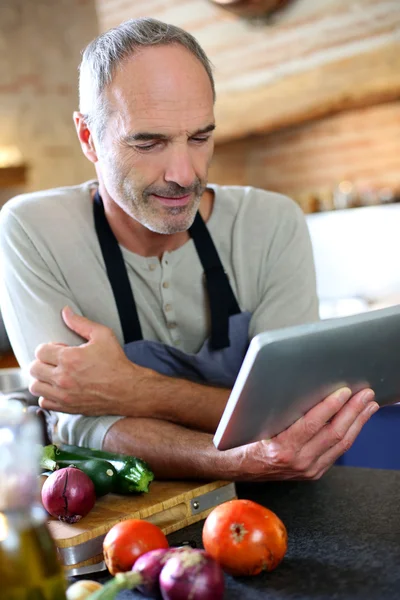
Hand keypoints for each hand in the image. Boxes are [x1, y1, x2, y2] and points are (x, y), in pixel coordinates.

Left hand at [29, 306, 142, 414]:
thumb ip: (80, 323)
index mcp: (69, 358)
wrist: (127, 389)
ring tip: (53, 375)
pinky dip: (47, 395)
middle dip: (42, 362)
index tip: (59, 350)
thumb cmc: (116, 362)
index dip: (49, 348)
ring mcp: (64, 394)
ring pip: (35, 386)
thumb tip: (65, 311)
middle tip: (55, 362)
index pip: (40, 351)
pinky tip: (58, 389)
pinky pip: (44, 402)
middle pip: (34, 368)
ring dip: (41, 379)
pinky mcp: (67, 407)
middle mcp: (63, 378)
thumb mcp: (102, 335)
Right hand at [226, 387, 378, 480]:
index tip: (344, 391)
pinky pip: (337, 451)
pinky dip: (350, 434)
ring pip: (341, 444)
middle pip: (333, 434)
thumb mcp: (257, 423)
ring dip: (358, 422)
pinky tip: (356, 422)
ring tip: (369, 406)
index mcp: (282, 449)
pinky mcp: (314, 472)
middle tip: (365, 394)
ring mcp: (308, 469)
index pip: (312, 424)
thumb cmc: (246, 440)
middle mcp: (298, 462)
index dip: (330, 406)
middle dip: (353, 411)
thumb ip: (278, 410)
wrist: (241, 468)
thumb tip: (301, 387)